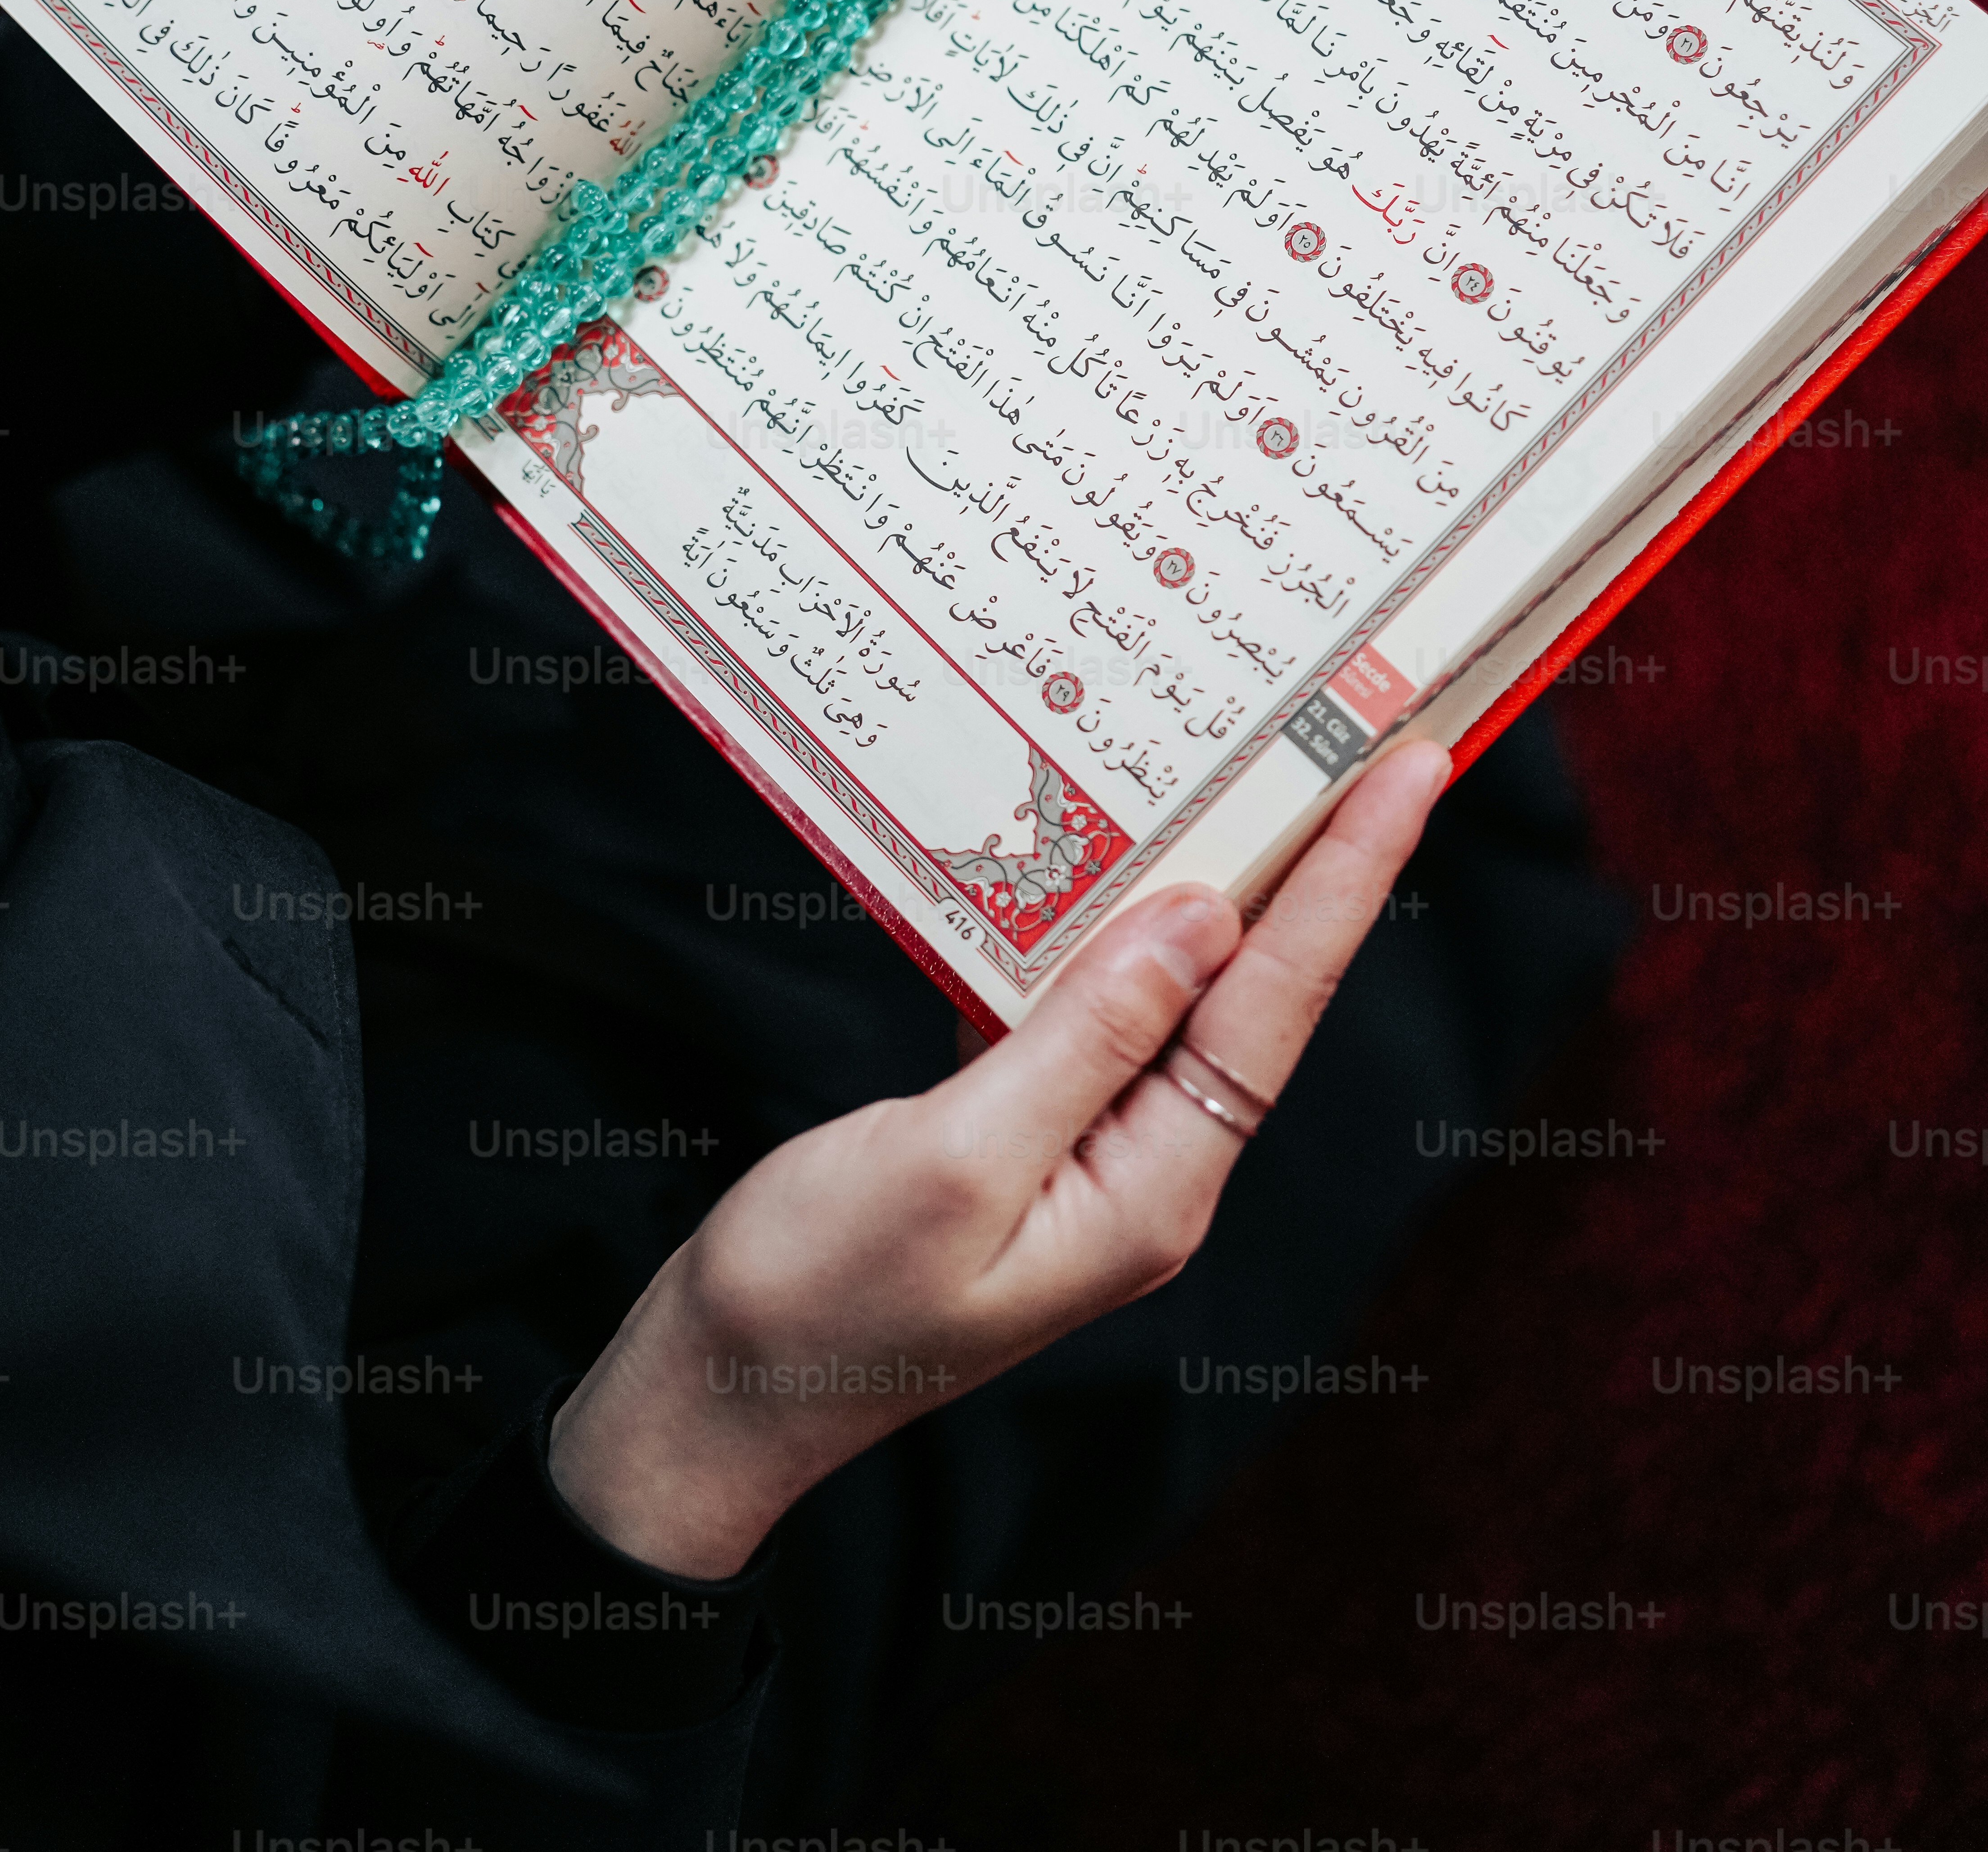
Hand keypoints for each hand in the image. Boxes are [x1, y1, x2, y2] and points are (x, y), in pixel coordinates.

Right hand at [548, 736, 1450, 1575]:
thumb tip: (1201, 922)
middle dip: (1316, 868)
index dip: (1348, 880)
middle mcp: (1146, 1172)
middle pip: (1253, 993)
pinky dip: (1101, 929)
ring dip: (1215, 886)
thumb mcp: (954, 1159)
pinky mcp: (1024, 1131)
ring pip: (1175, 993)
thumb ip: (1085, 1038)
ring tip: (1265, 774)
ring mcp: (1086, 1152)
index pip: (1276, 1006)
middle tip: (1377, 742)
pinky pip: (1090, 1009)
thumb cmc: (819, 1292)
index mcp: (1151, 1192)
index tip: (1411, 772)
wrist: (721, 1388)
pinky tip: (1105, 864)